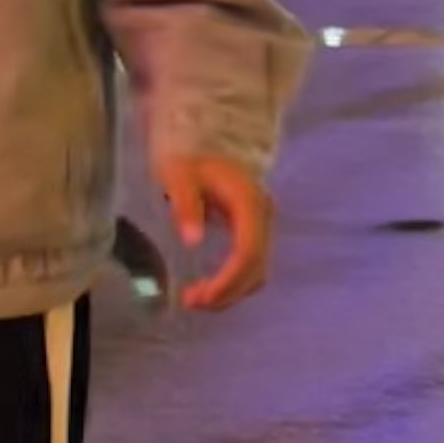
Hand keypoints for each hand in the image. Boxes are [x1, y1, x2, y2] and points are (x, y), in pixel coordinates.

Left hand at [157, 156, 273, 312]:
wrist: (209, 140)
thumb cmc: (191, 158)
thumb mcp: (180, 175)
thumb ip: (185, 205)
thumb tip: (192, 243)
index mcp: (248, 203)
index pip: (248, 252)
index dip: (228, 281)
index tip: (200, 297)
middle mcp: (263, 217)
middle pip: (256, 267)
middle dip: (226, 292)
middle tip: (190, 303)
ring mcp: (262, 225)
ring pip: (257, 271)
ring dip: (230, 292)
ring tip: (195, 299)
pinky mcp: (255, 232)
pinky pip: (251, 265)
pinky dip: (233, 283)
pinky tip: (208, 287)